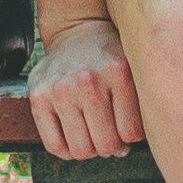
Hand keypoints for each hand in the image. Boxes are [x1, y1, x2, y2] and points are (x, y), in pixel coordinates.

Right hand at [26, 18, 142, 162]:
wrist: (77, 31)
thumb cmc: (112, 56)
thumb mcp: (136, 67)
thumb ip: (144, 101)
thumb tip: (144, 143)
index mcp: (119, 72)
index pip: (131, 132)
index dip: (133, 140)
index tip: (131, 134)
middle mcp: (88, 80)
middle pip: (105, 144)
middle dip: (113, 148)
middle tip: (114, 139)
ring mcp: (60, 89)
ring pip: (80, 150)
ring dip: (91, 150)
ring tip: (96, 137)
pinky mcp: (38, 96)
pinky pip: (54, 145)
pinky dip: (68, 151)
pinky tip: (77, 139)